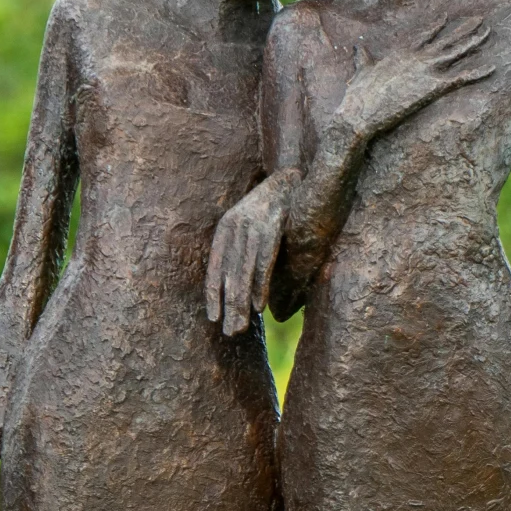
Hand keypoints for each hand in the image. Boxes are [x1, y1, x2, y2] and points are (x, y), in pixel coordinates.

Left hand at [206, 172, 294, 336]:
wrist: (297, 178)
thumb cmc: (277, 208)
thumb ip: (246, 251)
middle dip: (229, 306)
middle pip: (229, 274)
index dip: (213, 294)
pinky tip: (259, 305)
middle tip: (230, 332)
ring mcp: (254, 224)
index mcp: (226, 227)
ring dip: (242, 302)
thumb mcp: (253, 226)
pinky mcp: (273, 224)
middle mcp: (235, 225)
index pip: (215, 267)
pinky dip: (259, 285)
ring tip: (242, 325)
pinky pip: (263, 261)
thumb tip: (244, 288)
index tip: (213, 318)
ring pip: (243, 271)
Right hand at [334, 16, 493, 145]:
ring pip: (456, 52)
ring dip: (474, 41)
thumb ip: (362, 58)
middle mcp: (417, 57)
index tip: (446, 17)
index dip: (436, 26)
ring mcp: (426, 70)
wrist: (362, 110)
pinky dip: (477, 72)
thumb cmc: (359, 94)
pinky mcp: (433, 86)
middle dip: (463, 29)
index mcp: (401, 52)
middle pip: (446, 40)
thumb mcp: (361, 71)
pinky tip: (492, 68)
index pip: (423, 35)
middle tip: (479, 18)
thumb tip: (358, 48)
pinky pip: (461, 77)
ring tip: (488, 31)